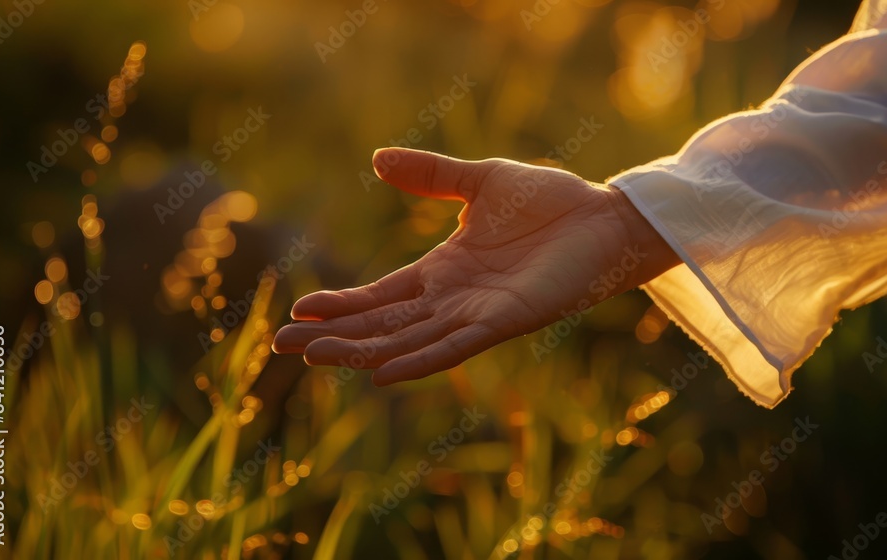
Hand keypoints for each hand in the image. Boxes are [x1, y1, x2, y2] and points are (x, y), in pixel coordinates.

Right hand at [272, 148, 678, 385]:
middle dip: (334, 336)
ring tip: (315, 359)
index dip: (342, 305)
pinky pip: (453, 347)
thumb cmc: (549, 202)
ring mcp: (476, 314)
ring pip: (408, 340)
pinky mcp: (504, 321)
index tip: (300, 311)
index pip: (380, 295)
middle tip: (282, 347)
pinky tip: (382, 374)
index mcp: (443, 270)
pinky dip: (418, 361)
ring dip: (362, 351)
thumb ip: (430, 175)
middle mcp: (453, 300)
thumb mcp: (478, 181)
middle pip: (382, 325)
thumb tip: (376, 159)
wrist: (604, 216)